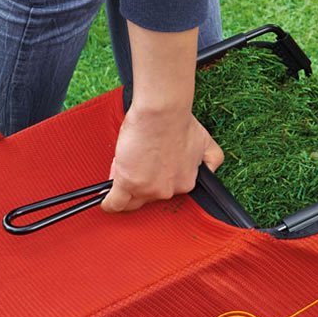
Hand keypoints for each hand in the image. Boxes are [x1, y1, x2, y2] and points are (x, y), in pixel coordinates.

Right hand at [101, 22, 222, 213]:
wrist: (162, 113)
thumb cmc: (179, 122)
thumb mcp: (205, 143)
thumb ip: (211, 160)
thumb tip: (211, 171)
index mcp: (186, 182)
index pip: (165, 190)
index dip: (154, 180)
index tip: (149, 170)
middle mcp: (170, 190)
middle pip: (147, 196)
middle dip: (139, 181)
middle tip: (135, 161)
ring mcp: (149, 189)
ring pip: (130, 199)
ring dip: (124, 187)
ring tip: (122, 169)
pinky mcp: (128, 183)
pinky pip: (115, 203)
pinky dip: (109, 204)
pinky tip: (106, 202)